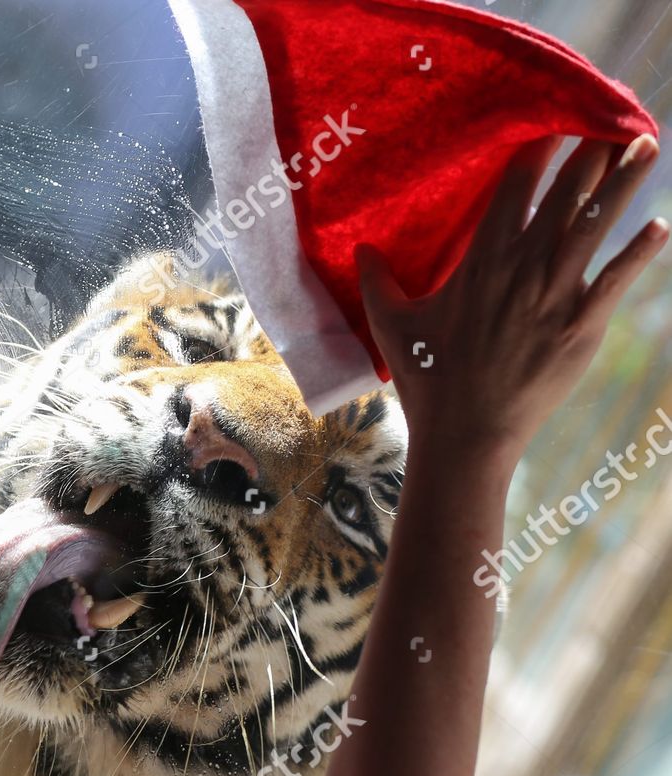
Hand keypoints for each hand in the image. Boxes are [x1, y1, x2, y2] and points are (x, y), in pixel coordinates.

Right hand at [355, 133, 665, 465]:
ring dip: (625, 181)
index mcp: (481, 260)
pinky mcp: (584, 324)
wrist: (467, 432)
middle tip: (612, 115)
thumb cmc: (427, 378)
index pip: (516, 187)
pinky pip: (618, 278)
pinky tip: (659, 227)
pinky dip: (640, 251)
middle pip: (565, 193)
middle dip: (591, 150)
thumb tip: (361, 250)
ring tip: (648, 146)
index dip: (538, 149)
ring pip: (597, 223)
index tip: (555, 119)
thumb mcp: (392, 326)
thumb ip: (377, 282)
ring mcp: (558, 294)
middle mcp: (524, 266)